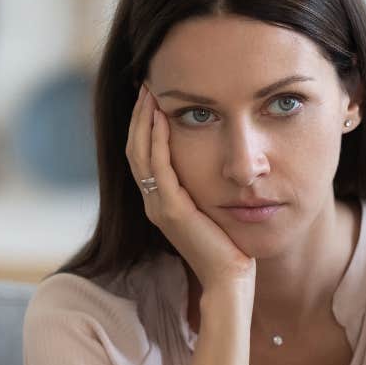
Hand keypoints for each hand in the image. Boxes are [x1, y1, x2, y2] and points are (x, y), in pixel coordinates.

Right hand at [126, 85, 254, 290]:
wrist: (230, 280)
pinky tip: (162, 117)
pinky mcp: (173, 211)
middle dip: (139, 116)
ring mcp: (159, 207)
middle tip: (146, 85)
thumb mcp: (212, 210)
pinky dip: (157, 139)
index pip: (143, 156)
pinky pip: (159, 167)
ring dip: (144, 121)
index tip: (151, 98)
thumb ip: (204, 188)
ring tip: (150, 93)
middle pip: (135, 150)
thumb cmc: (228, 248)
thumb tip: (216, 163)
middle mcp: (153, 203)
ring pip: (141, 154)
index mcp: (160, 202)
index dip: (143, 126)